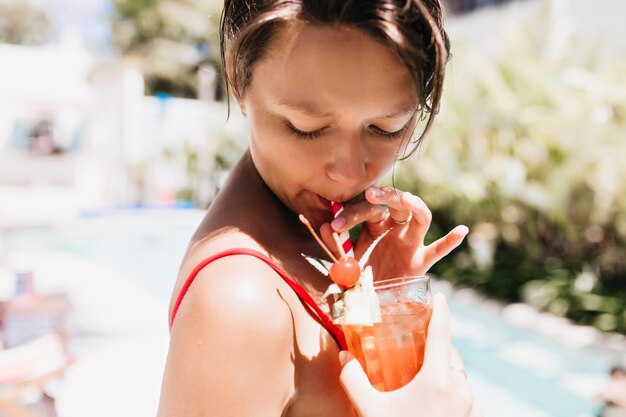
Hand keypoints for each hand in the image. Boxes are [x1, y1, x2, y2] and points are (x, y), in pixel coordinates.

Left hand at [321, 186, 467, 278]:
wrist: (370, 303)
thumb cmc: (357, 277)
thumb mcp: (342, 260)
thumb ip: (335, 246)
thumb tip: (323, 226)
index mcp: (374, 225)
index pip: (366, 210)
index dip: (350, 216)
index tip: (334, 226)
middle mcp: (394, 229)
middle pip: (396, 204)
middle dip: (385, 196)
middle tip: (372, 194)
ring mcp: (410, 243)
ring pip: (420, 217)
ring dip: (414, 205)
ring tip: (406, 199)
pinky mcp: (421, 261)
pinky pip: (438, 250)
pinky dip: (451, 241)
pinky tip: (462, 231)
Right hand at [339, 294, 481, 416]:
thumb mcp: (370, 410)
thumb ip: (354, 380)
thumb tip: (343, 356)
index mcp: (437, 380)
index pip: (442, 334)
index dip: (442, 312)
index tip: (442, 297)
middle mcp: (459, 389)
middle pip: (451, 354)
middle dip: (436, 345)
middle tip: (418, 345)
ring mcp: (469, 407)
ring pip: (458, 375)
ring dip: (443, 369)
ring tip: (421, 374)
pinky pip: (463, 395)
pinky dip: (450, 388)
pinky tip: (432, 398)